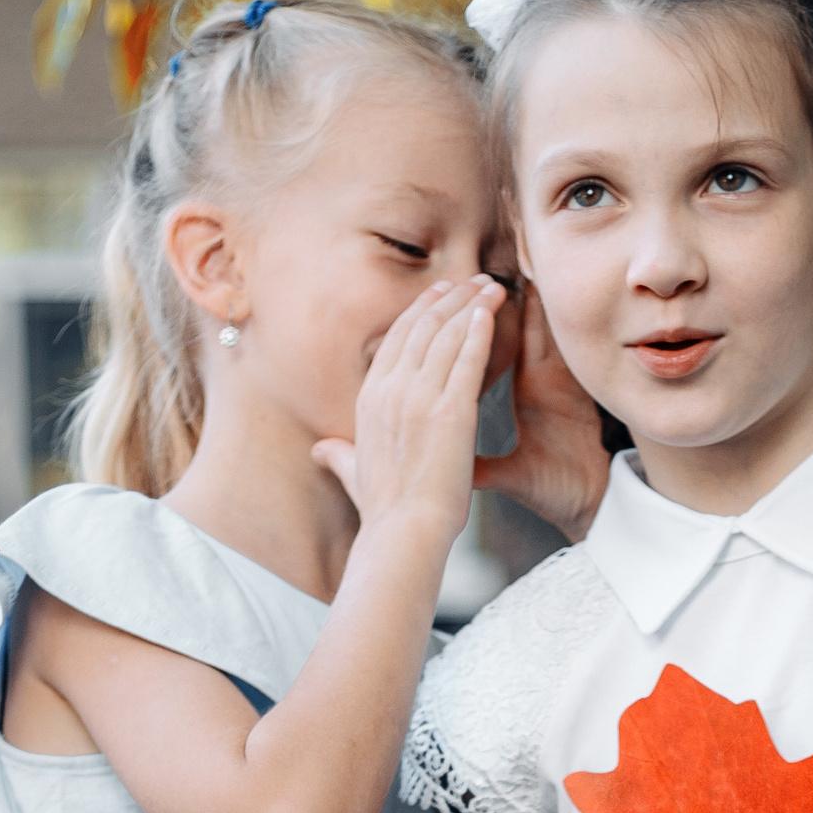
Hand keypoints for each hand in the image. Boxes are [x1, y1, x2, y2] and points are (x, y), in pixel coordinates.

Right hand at [314, 277, 502, 549]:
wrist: (404, 533)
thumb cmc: (384, 512)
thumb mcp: (353, 476)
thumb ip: (339, 456)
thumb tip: (320, 450)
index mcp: (369, 399)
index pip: (396, 341)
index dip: (419, 312)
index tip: (439, 294)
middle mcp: (390, 391)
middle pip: (422, 329)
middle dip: (450, 299)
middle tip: (473, 279)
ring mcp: (419, 399)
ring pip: (446, 336)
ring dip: (471, 306)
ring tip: (492, 287)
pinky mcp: (450, 412)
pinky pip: (466, 358)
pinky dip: (479, 331)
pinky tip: (492, 313)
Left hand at [475, 284, 609, 542]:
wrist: (588, 506)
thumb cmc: (550, 490)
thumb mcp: (500, 474)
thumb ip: (468, 460)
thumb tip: (428, 460)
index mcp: (523, 394)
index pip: (492, 351)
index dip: (473, 326)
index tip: (452, 300)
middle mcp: (541, 381)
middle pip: (516, 330)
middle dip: (497, 303)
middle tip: (479, 269)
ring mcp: (561, 382)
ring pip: (540, 330)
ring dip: (529, 300)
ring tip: (514, 267)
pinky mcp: (578, 388)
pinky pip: (563, 346)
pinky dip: (554, 321)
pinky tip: (546, 295)